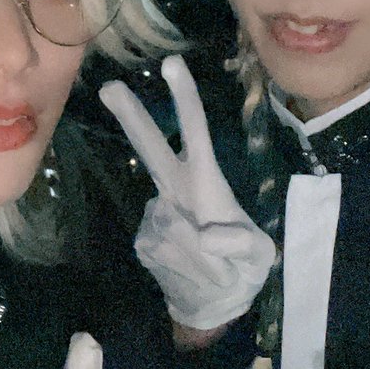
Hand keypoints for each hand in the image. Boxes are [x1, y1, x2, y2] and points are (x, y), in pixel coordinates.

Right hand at [99, 54, 274, 329]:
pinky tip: (191, 274)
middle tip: (109, 86)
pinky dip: (187, 271)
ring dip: (200, 259)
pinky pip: (165, 254)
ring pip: (173, 230)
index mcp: (206, 179)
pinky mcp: (144, 241)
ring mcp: (156, 214)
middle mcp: (175, 189)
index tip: (172, 64)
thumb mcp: (260, 256)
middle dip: (133, 117)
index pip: (195, 133)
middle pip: (151, 147)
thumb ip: (241, 242)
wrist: (211, 304)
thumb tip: (204, 234)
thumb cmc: (242, 268)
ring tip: (213, 270)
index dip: (185, 100)